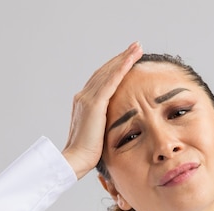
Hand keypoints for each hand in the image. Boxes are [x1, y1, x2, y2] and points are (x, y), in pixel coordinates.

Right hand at [62, 42, 142, 179]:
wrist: (75, 160)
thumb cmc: (88, 154)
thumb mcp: (99, 133)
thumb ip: (105, 123)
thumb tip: (116, 123)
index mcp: (84, 103)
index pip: (102, 80)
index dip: (115, 68)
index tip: (128, 59)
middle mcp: (83, 97)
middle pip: (105, 71)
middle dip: (121, 58)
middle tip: (136, 46)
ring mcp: (87, 99)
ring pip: (108, 72)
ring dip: (124, 58)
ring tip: (137, 47)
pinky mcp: (94, 104)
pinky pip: (110, 81)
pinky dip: (121, 68)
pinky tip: (131, 59)